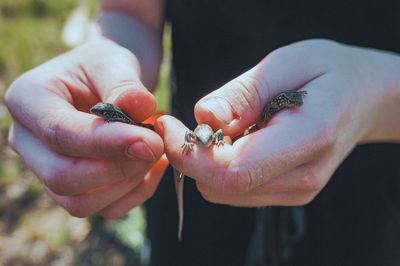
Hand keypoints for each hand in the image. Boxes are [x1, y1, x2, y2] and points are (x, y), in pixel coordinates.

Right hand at [5, 39, 166, 217]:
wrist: (105, 82)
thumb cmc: (105, 67)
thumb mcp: (114, 62)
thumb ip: (125, 84)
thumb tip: (140, 107)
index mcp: (28, 100)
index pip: (60, 133)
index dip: (107, 143)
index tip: (151, 140)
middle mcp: (28, 140)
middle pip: (62, 177)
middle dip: (117, 168)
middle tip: (156, 145)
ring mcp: (47, 169)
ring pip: (81, 203)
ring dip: (127, 183)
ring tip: (155, 152)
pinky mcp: (73, 189)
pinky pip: (103, 209)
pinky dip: (135, 194)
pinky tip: (153, 167)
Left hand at [158, 39, 399, 206]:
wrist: (361, 98)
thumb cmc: (323, 72)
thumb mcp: (285, 64)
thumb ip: (243, 94)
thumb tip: (204, 117)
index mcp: (308, 137)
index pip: (235, 170)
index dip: (189, 155)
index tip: (167, 126)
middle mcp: (304, 175)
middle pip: (223, 186)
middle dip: (190, 157)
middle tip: (182, 123)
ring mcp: (298, 190)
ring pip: (223, 192)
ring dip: (203, 163)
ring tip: (217, 129)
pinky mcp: (288, 193)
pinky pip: (235, 190)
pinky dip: (219, 168)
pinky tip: (233, 142)